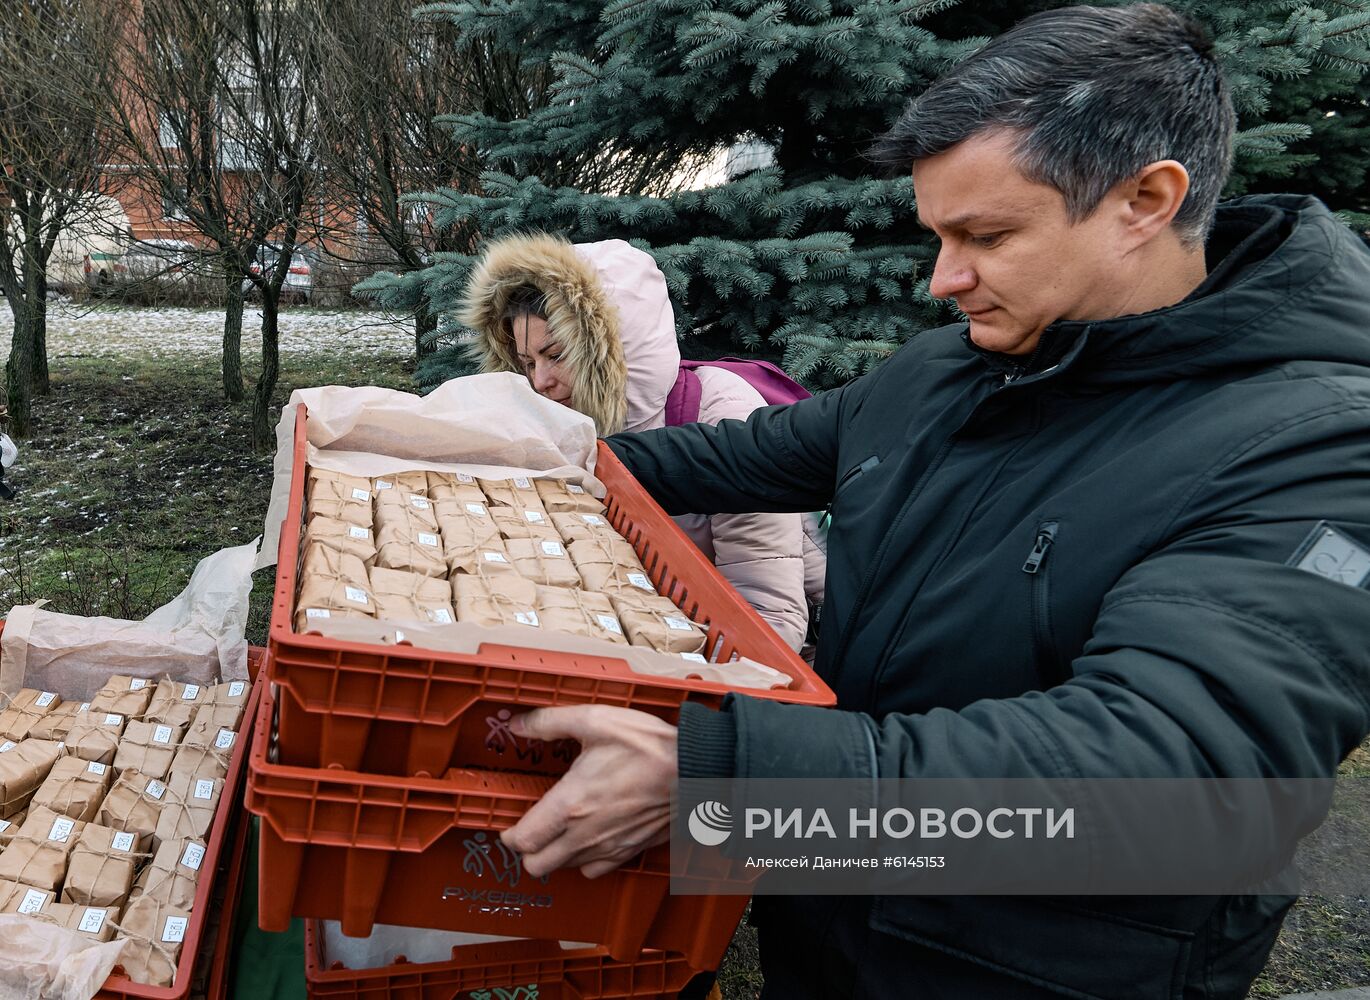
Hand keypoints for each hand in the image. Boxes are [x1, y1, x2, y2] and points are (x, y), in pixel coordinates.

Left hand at [499, 704, 677, 878]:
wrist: (695, 769)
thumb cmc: (648, 746)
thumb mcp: (595, 720)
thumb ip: (550, 722)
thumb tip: (519, 725)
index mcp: (571, 803)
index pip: (523, 840)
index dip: (509, 835)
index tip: (510, 825)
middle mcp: (585, 833)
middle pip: (537, 865)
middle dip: (528, 851)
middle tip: (532, 830)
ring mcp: (608, 846)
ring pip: (565, 869)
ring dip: (556, 855)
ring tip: (561, 832)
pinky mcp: (629, 850)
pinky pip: (596, 871)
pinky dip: (585, 861)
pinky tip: (589, 838)